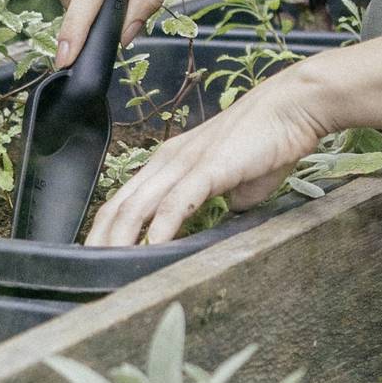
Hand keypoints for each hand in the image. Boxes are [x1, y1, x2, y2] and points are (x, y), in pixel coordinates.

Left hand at [86, 70, 334, 247]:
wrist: (293, 107)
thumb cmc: (270, 141)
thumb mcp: (238, 182)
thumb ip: (222, 202)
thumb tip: (223, 224)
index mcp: (170, 162)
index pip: (124, 201)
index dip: (106, 231)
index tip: (99, 259)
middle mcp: (168, 161)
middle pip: (119, 207)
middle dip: (101, 243)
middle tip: (88, 275)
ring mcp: (185, 163)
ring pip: (138, 207)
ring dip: (121, 242)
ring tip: (110, 270)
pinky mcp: (209, 167)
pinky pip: (177, 202)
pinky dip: (160, 229)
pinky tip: (152, 250)